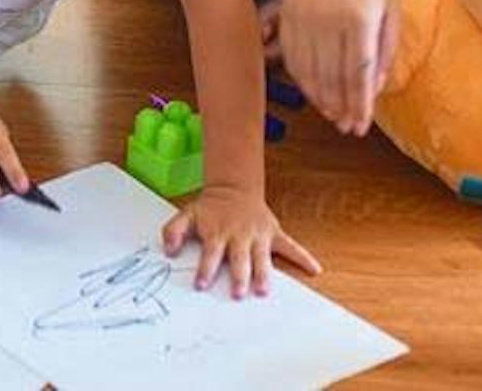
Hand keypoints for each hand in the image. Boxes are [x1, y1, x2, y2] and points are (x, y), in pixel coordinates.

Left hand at [162, 184, 320, 297]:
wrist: (234, 188)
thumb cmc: (210, 208)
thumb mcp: (187, 214)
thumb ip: (174, 231)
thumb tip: (168, 250)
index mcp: (218, 232)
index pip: (211, 253)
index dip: (205, 269)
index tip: (201, 285)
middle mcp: (239, 235)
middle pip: (238, 258)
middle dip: (238, 275)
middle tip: (237, 293)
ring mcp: (258, 235)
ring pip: (262, 256)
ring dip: (263, 273)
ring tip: (264, 290)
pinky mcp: (273, 233)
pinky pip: (290, 246)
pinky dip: (303, 257)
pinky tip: (314, 269)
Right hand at [280, 0, 397, 134]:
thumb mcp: (391, 8)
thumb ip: (384, 51)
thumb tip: (374, 89)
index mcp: (360, 19)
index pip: (358, 74)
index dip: (359, 104)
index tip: (360, 126)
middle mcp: (329, 20)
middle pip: (332, 77)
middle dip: (340, 107)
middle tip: (348, 128)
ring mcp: (305, 16)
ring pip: (308, 71)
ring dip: (320, 98)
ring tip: (332, 115)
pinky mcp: (288, 13)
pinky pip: (291, 55)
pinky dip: (301, 78)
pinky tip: (313, 91)